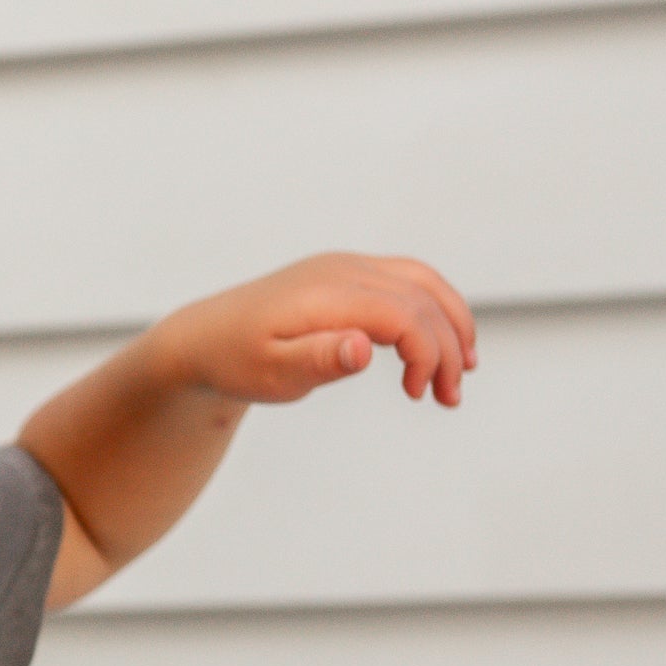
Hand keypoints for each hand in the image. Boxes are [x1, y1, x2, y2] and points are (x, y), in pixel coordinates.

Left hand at [151, 253, 476, 409]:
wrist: (206, 338)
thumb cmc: (236, 360)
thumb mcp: (271, 372)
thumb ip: (318, 360)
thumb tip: (364, 348)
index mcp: (327, 295)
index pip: (402, 313)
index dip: (426, 351)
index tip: (419, 394)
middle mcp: (343, 271)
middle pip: (421, 297)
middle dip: (446, 347)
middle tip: (448, 397)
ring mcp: (347, 268)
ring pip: (422, 283)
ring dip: (450, 324)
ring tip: (459, 372)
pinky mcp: (348, 275)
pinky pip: (406, 283)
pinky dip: (432, 311)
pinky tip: (438, 346)